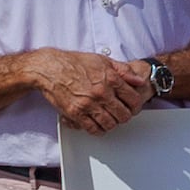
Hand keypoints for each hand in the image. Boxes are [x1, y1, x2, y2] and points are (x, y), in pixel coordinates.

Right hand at [36, 49, 150, 134]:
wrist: (50, 68)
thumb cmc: (74, 62)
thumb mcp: (103, 60)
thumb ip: (124, 70)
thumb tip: (138, 80)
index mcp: (111, 79)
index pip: (133, 99)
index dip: (136, 106)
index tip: (133, 107)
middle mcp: (101, 93)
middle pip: (124, 115)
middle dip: (125, 116)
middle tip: (122, 115)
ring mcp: (88, 104)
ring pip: (110, 124)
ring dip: (112, 124)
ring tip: (110, 119)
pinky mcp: (76, 113)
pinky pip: (93, 128)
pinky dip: (98, 130)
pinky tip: (98, 125)